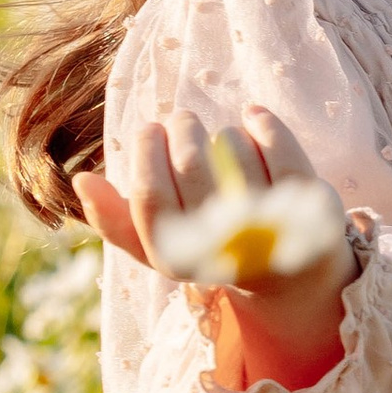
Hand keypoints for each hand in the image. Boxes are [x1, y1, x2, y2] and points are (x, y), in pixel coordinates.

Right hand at [76, 106, 355, 391]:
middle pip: (192, 166)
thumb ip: (118, 222)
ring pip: (234, 150)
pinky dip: (262, 124)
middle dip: (182, 130)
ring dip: (224, 134)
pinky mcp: (309, 207)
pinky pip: (280, 148)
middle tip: (182, 120)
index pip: (152, 197)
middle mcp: (225, 248)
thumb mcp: (162, 249)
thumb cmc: (213, 251)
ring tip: (221, 138)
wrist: (291, 276)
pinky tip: (252, 116)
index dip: (146, 153)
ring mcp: (272, 226)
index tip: (150, 130)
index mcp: (181, 260)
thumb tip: (81, 181)